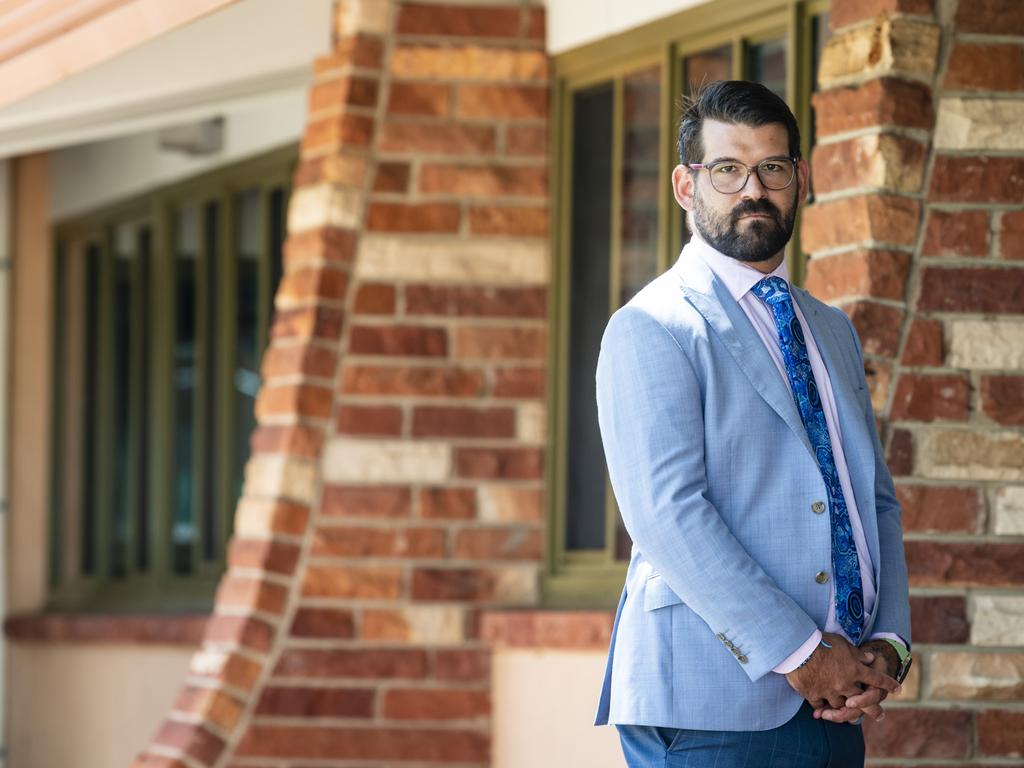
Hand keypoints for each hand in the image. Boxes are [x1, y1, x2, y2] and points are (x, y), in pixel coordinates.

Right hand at [785, 633, 900, 713]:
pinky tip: (821, 711)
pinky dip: (821, 708)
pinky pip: (820, 706)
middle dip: (873, 709)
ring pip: (841, 706)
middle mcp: (845, 684)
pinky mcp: (814, 695)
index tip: (897, 689)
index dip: (888, 683)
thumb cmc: (821, 642)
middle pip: (863, 701)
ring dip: (844, 710)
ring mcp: (830, 691)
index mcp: (854, 670)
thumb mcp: (842, 643)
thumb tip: (869, 658)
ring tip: (847, 714)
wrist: (798, 650)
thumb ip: (856, 654)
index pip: (876, 678)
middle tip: (880, 716)